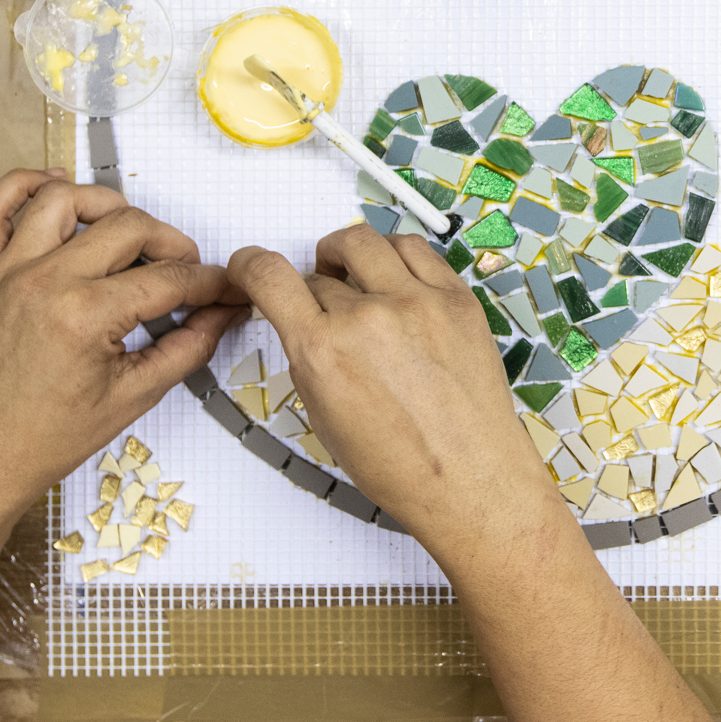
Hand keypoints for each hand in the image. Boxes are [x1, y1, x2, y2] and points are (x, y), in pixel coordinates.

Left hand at [0, 170, 244, 516]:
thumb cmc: (45, 437)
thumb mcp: (133, 396)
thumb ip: (187, 348)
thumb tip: (222, 315)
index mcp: (85, 316)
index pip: (168, 279)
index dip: (209, 282)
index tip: (225, 287)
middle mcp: (44, 282)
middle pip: (127, 227)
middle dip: (171, 244)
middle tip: (185, 270)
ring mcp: (7, 272)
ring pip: (65, 199)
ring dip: (107, 205)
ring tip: (129, 230)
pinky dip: (22, 186)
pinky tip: (53, 186)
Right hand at [229, 228, 569, 572]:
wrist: (470, 479)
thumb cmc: (402, 465)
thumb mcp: (326, 417)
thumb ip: (309, 359)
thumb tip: (302, 322)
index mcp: (324, 351)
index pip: (269, 276)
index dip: (250, 265)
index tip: (251, 265)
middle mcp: (368, 318)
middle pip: (320, 271)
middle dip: (313, 287)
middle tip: (323, 307)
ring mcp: (418, 302)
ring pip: (366, 242)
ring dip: (350, 256)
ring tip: (356, 278)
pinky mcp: (457, 299)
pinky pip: (416, 250)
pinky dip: (395, 257)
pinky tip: (395, 280)